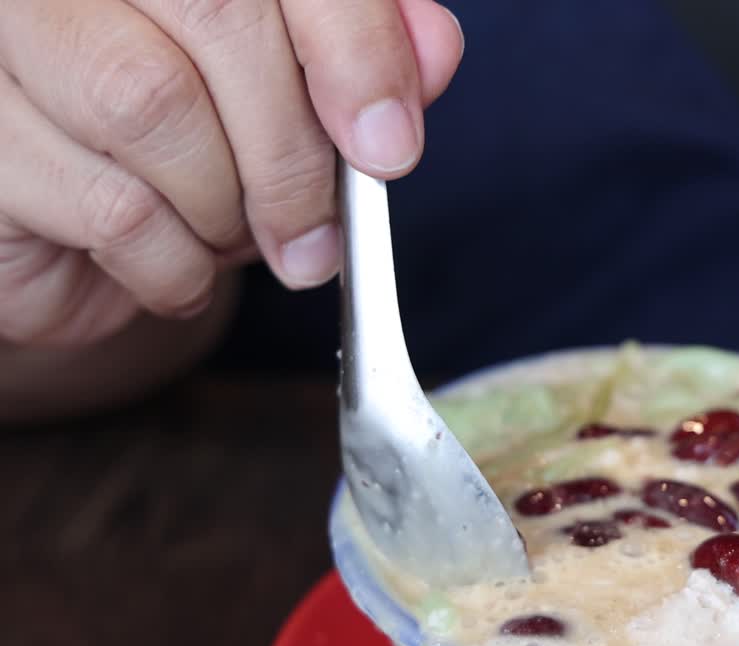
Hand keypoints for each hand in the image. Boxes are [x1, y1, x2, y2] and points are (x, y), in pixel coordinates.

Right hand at [0, 0, 463, 344]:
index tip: (390, 146)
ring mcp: (1, 36)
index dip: (354, 45)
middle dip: (294, 150)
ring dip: (226, 208)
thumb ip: (366, 51)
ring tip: (232, 236)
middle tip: (320, 238)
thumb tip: (432, 52)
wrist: (64, 220)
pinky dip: (174, 265)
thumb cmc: (191, 130)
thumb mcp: (293, 85)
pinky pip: (110, 206)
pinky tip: (174, 264)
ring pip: (152, 106)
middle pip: (218, 16)